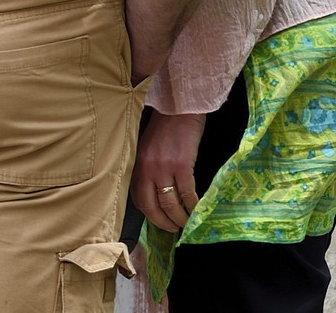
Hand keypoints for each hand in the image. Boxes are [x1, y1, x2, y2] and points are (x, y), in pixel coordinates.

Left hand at [131, 110, 204, 232]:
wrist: (180, 106)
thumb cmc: (166, 125)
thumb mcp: (149, 147)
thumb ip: (148, 168)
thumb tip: (156, 193)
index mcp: (138, 164)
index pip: (138, 199)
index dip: (150, 215)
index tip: (159, 221)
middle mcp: (148, 168)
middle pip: (152, 207)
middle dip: (164, 223)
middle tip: (174, 229)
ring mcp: (164, 167)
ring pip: (170, 204)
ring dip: (180, 218)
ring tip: (187, 222)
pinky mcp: (182, 165)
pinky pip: (187, 194)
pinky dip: (193, 206)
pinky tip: (197, 209)